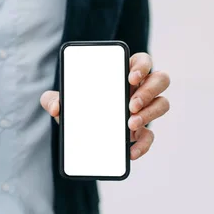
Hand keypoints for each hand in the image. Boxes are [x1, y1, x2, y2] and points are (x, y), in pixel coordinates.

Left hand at [40, 53, 169, 160]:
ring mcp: (144, 110)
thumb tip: (55, 107)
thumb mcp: (62, 101)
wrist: (78, 133)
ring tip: (130, 124)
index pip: (142, 61)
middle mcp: (139, 89)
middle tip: (130, 105)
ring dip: (150, 114)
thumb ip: (52, 99)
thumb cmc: (76, 107)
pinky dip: (144, 145)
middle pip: (160, 80)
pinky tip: (130, 152)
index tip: (130, 78)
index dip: (142, 66)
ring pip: (162, 104)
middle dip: (149, 91)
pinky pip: (151, 137)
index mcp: (123, 73)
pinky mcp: (141, 133)